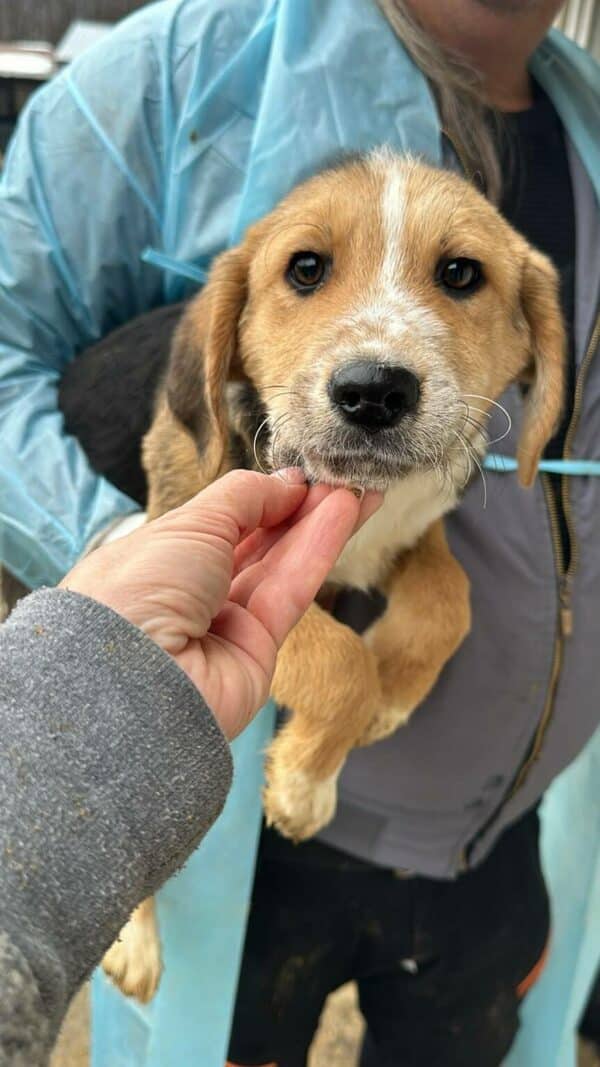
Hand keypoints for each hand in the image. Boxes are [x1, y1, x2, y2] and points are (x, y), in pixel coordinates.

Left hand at [61, 470, 381, 737]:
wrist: (137, 681)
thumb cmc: (141, 589)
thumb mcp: (190, 523)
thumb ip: (245, 497)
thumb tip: (287, 482)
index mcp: (155, 559)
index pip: (216, 522)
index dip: (259, 496)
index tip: (300, 472)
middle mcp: (189, 592)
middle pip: (255, 543)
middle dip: (299, 508)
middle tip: (341, 475)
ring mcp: (223, 623)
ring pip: (280, 566)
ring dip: (319, 525)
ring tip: (358, 489)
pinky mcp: (257, 650)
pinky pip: (292, 592)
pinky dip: (319, 552)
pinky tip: (345, 516)